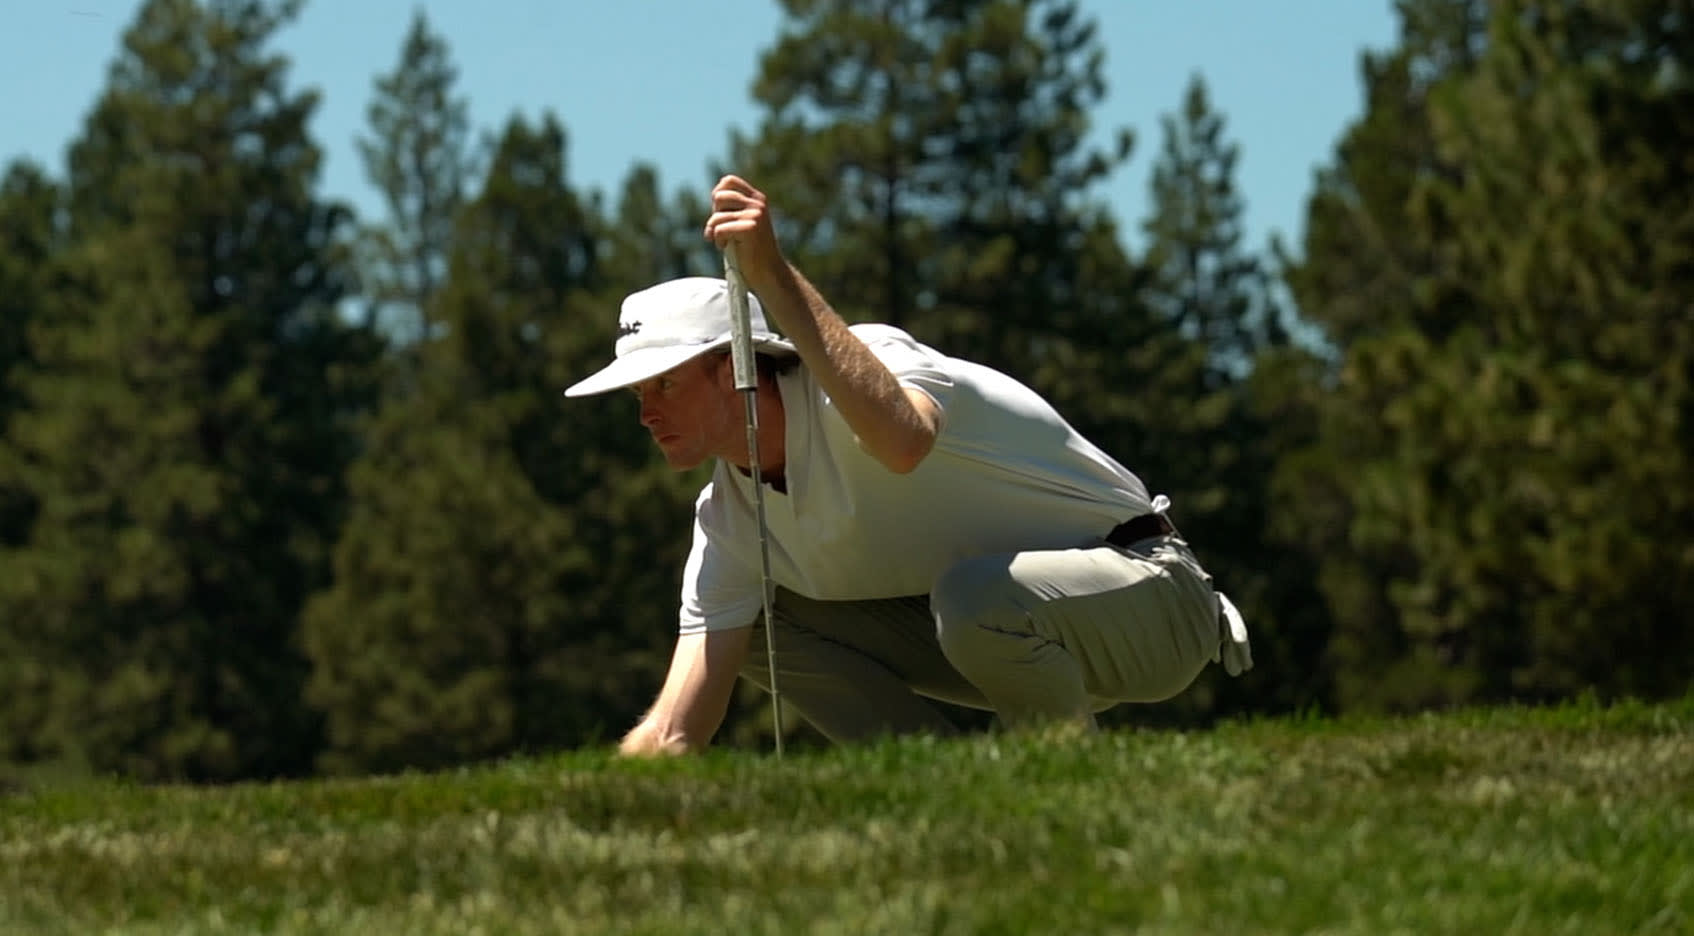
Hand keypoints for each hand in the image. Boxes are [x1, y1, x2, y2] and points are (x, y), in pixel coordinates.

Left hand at [704, 175, 787, 293]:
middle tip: (721, 231)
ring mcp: (755, 215)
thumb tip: (715, 194)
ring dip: (713, 232)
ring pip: (716, 216)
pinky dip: (718, 241)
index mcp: (757, 199)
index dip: (718, 195)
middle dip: (714, 216)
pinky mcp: (750, 229)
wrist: (768, 274)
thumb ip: (732, 208)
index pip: (728, 181)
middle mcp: (758, 204)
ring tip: (724, 242)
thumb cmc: (750, 251)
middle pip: (719, 196)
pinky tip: (726, 248)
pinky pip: (719, 229)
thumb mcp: (742, 223)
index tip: (721, 214)